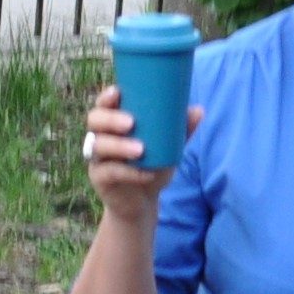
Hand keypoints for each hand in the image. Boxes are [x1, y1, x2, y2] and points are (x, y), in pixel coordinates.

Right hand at [82, 83, 192, 205]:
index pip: (104, 104)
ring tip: (140, 150)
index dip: (106, 96)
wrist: (143, 201)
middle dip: (111, 119)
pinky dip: (128, 172)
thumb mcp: (168, 147)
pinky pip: (109, 172)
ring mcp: (97, 158)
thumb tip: (198, 110)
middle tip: (131, 123)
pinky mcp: (99, 178)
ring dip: (119, 146)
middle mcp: (100, 136)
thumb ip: (180, 130)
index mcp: (113, 123)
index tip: (118, 92)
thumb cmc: (153, 165)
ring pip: (98, 146)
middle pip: (94, 120)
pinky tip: (145, 174)